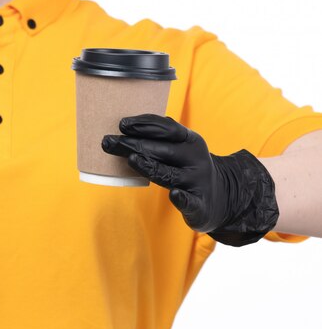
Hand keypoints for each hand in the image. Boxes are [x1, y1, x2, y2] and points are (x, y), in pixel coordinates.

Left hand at [101, 114, 278, 245]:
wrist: (221, 197)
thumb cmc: (187, 167)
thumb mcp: (181, 147)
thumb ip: (161, 136)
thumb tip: (127, 123)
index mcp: (190, 141)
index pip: (166, 129)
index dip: (144, 125)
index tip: (122, 124)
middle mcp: (195, 159)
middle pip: (161, 151)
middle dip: (133, 145)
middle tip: (107, 142)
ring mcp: (197, 182)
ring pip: (169, 174)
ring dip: (150, 166)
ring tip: (131, 159)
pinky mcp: (199, 204)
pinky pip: (189, 201)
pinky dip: (182, 198)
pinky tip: (175, 194)